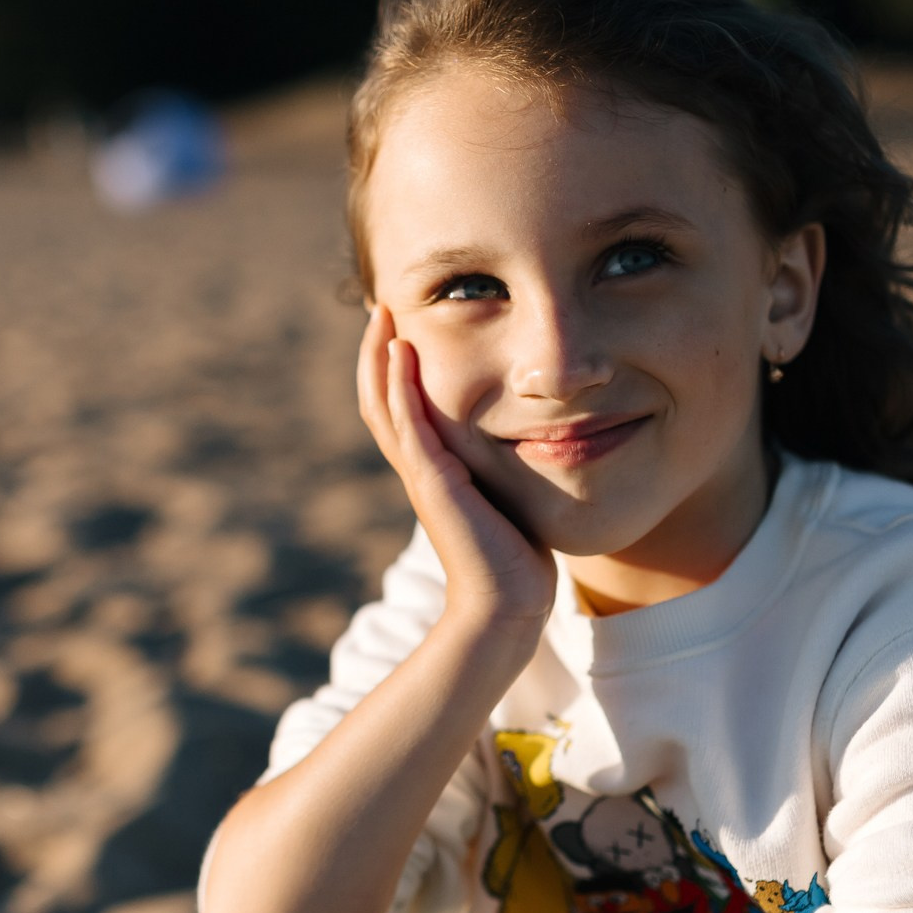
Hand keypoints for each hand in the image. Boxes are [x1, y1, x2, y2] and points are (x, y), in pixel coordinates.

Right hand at [356, 307, 555, 630]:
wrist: (506, 605)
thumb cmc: (515, 558)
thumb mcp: (509, 496)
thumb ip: (506, 469)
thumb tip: (535, 442)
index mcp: (432, 469)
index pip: (399, 407)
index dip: (392, 367)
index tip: (401, 324)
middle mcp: (418, 468)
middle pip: (379, 398)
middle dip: (377, 351)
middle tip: (380, 306)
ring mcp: (422, 474)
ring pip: (384, 405)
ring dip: (378, 357)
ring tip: (382, 315)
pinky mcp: (433, 482)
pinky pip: (409, 425)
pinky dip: (399, 387)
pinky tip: (400, 353)